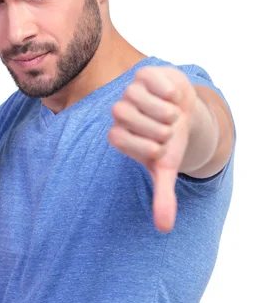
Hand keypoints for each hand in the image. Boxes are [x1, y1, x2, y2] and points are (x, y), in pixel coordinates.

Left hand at [108, 66, 196, 231]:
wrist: (185, 111)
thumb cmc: (170, 140)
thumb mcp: (167, 168)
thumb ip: (163, 196)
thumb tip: (164, 229)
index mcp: (118, 134)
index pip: (116, 137)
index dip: (144, 145)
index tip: (160, 148)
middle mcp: (119, 111)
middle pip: (123, 114)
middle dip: (154, 127)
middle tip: (168, 130)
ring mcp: (130, 91)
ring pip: (136, 96)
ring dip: (163, 110)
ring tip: (172, 115)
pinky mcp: (144, 74)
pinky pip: (150, 79)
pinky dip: (167, 91)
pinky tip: (174, 98)